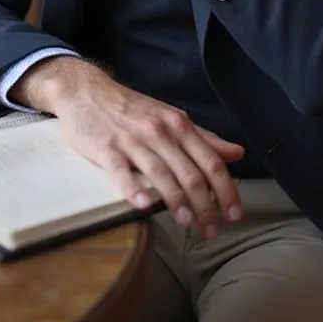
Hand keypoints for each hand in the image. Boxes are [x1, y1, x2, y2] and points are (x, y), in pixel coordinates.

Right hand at [26, 60, 245, 238]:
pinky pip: (121, 171)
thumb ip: (203, 137)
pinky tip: (143, 205)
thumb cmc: (131, 108)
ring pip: (161, 173)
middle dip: (205, 205)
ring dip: (177, 201)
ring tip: (187, 223)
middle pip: (189, 172)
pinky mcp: (105, 147)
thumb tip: (236, 152)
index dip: (226, 189)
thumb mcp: (170, 117)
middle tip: (212, 231)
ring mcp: (131, 139)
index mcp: (177, 124)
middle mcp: (158, 131)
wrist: (86, 90)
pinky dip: (133, 189)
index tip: (235, 214)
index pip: (210, 161)